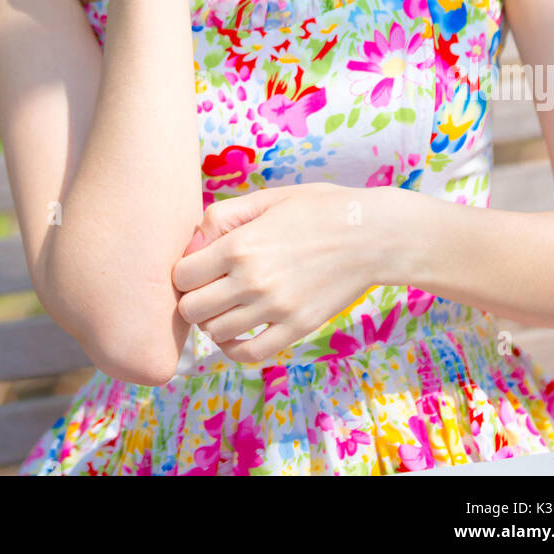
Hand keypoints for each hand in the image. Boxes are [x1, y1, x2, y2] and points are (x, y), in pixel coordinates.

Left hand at [171, 183, 389, 364]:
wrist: (370, 234)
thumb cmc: (317, 209)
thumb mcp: (267, 199)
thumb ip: (222, 217)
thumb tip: (192, 246)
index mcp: (240, 244)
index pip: (182, 275)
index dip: (185, 272)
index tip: (198, 267)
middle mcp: (252, 280)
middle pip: (192, 309)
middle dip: (194, 298)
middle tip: (209, 288)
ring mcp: (275, 308)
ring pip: (215, 332)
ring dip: (214, 321)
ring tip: (228, 305)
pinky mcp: (296, 328)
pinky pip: (248, 354)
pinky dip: (234, 348)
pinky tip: (239, 331)